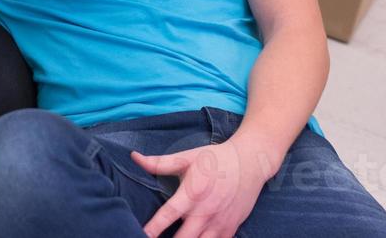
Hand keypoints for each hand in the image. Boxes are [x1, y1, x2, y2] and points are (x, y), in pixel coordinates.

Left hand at [132, 139, 275, 237]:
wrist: (251, 162)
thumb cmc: (215, 159)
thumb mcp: (187, 158)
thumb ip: (159, 163)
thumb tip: (134, 157)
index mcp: (192, 193)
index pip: (168, 215)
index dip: (153, 228)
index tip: (141, 234)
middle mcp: (206, 212)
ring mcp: (219, 223)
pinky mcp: (230, 229)